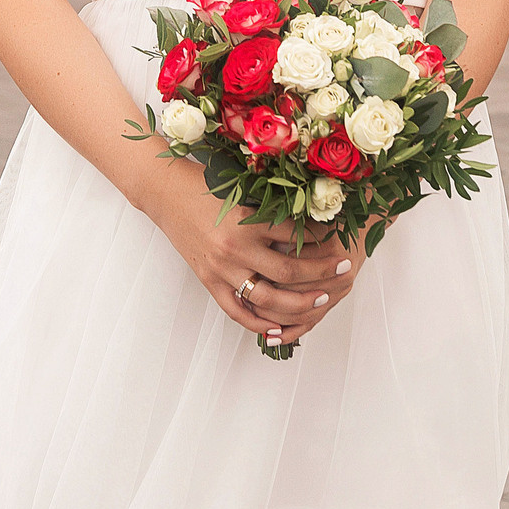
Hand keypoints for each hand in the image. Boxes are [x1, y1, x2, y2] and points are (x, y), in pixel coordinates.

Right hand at [145, 163, 357, 348]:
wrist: (163, 192)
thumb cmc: (203, 183)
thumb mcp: (241, 188)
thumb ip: (271, 205)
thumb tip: (311, 215)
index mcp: (245, 221)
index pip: (295, 234)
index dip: (322, 235)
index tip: (341, 234)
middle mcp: (234, 249)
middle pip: (288, 270)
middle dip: (322, 272)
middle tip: (345, 268)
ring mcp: (220, 270)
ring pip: (267, 299)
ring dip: (299, 303)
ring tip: (322, 299)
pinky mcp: (208, 281)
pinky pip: (237, 311)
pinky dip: (259, 322)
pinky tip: (280, 325)